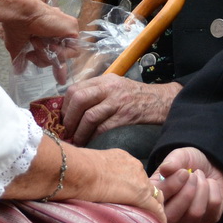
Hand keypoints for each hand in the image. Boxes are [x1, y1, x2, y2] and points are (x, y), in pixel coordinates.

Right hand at [0, 0, 78, 68]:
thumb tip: (18, 70)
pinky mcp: (73, 28)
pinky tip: (50, 44)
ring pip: (65, 55)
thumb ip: (21, 60)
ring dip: (48, 55)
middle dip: (44, 60)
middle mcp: (57, 32)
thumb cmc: (16, 26)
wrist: (20, 14)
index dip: (55, 67)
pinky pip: (73, 50)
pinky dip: (61, 52)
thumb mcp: (17, 47)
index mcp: (46, 35)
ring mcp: (66, 30)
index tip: (59, 80)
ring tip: (37, 43)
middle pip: (58, 58)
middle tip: (32, 54)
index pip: (55, 55)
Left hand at [62, 75, 181, 144]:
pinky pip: (102, 128)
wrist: (161, 101)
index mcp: (104, 80)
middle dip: (68, 118)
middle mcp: (109, 88)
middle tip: (66, 130)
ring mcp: (117, 102)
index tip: (62, 118)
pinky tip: (89, 143)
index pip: (75, 89)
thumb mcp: (115, 86)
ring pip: (89, 116)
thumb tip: (71, 108)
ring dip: (78, 131)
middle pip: (79, 99)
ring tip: (75, 140)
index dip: (65, 106)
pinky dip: (92, 137)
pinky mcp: (125, 117)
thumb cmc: (135, 96)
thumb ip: (96, 92)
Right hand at [70, 146, 166, 222]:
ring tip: (156, 221)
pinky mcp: (140, 194)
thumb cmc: (73, 170)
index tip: (132, 196)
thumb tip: (85, 184)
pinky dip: (160, 218)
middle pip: (146, 185)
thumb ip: (94, 175)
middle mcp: (134, 166)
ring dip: (153, 208)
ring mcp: (139, 179)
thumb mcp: (87, 168)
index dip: (135, 187)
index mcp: (121, 158)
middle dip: (148, 198)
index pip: (134, 175)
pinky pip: (155, 208)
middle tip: (149, 211)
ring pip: (152, 196)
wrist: (77, 171)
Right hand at [155, 147, 222, 222]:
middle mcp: (169, 216)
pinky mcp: (206, 222)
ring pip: (195, 212)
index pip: (158, 203)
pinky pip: (213, 208)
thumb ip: (173, 160)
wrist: (212, 166)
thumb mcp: (181, 156)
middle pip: (174, 216)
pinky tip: (209, 185)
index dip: (171, 187)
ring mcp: (188, 222)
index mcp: (157, 199)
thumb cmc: (190, 163)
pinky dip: (214, 189)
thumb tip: (165, 169)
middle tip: (193, 175)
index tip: (184, 172)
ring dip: (202, 188)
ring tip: (200, 178)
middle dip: (188, 191)